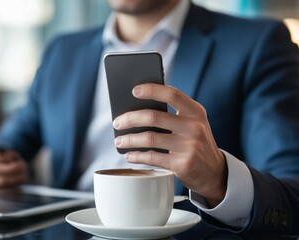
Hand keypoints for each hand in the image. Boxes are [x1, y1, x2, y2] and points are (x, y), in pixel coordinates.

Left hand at [113, 83, 226, 206]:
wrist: (214, 172)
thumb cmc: (195, 143)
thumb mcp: (192, 124)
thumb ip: (172, 115)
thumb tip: (136, 109)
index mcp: (196, 112)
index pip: (172, 94)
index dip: (152, 90)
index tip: (134, 90)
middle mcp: (194, 127)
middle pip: (154, 117)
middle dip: (130, 118)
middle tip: (118, 122)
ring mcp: (189, 146)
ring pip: (149, 138)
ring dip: (129, 139)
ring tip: (119, 140)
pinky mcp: (182, 164)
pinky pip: (152, 157)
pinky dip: (136, 156)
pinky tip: (129, 155)